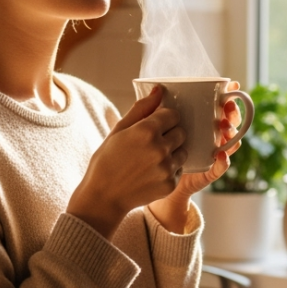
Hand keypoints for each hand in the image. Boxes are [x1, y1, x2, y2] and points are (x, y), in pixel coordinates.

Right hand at [68, 86, 187, 239]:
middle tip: (152, 143)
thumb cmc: (107, 160)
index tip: (154, 126)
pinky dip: (169, 170)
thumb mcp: (118, 130)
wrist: (103, 197)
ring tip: (152, 159)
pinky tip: (151, 173)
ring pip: (183, 151)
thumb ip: (141, 108)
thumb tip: (159, 90)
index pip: (173, 115)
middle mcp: (160, 148)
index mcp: (146, 130)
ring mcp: (167, 168)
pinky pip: (179, 169)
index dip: (164, 119)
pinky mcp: (170, 184)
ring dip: (172, 152)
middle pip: (181, 132)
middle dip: (170, 134)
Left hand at [148, 80, 245, 232]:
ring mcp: (209, 154)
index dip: (226, 96)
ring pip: (228, 142)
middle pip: (226, 121)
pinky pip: (220, 167)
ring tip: (224, 127)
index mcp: (196, 123)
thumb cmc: (144, 153)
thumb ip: (150, 110)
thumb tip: (157, 88)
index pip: (216, 106)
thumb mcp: (144, 130)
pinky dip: (223, 161)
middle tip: (228, 106)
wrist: (146, 183)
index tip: (230, 86)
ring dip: (230, 133)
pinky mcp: (207, 172)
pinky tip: (220, 154)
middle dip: (232, 113)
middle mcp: (206, 137)